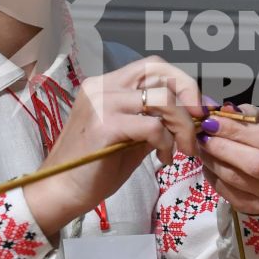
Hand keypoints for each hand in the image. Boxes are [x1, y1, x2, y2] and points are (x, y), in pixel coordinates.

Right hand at [22, 56, 204, 234]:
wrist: (61, 192)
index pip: (152, 67)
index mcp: (106, 85)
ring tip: (183, 149)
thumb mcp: (131, 138)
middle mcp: (102, 86)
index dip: (181, 83)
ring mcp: (102, 103)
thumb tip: (190, 116)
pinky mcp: (105, 125)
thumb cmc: (94, 169)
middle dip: (188, 96)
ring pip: (161, 98)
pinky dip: (167, 142)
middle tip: (198, 125)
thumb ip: (155, 121)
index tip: (197, 110)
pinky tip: (163, 158)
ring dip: (182, 125)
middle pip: (159, 71)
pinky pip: (152, 126)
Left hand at [196, 102, 258, 216]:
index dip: (237, 129)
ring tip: (202, 146)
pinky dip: (213, 175)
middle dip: (224, 147)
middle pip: (255, 163)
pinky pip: (228, 192)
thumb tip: (226, 109)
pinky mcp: (255, 208)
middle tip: (204, 135)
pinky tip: (207, 162)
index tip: (213, 120)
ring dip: (214, 160)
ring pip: (237, 179)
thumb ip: (251, 115)